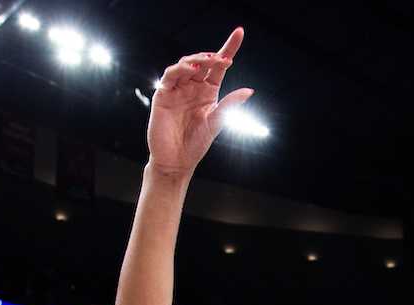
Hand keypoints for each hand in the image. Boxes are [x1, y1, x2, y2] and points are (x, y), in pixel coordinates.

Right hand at [147, 28, 253, 176]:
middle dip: (213, 56)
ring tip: (207, 63)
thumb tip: (249, 91)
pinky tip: (191, 70)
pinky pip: (170, 76)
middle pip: (203, 62)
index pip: (219, 66)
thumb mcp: (217, 123)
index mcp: (208, 92)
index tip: (239, 34)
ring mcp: (178, 90)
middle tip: (224, 59)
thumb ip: (230, 105)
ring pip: (186, 65)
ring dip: (196, 60)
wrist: (176, 161)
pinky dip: (179, 69)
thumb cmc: (196, 144)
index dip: (228, 48)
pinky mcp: (163, 95)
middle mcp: (193, 87)